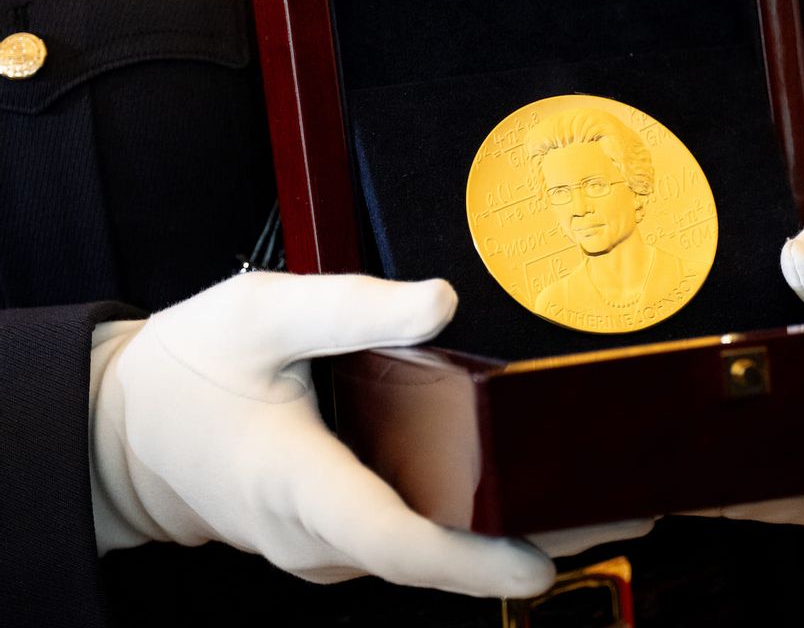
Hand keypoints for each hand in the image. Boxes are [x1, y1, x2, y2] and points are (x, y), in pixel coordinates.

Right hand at [89, 272, 553, 597]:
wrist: (124, 432)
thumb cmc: (188, 373)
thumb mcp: (260, 314)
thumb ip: (351, 307)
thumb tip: (441, 303)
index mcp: (297, 484)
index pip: (394, 540)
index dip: (471, 558)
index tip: (538, 559)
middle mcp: (316, 537)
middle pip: (433, 557)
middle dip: (527, 541)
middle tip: (621, 513)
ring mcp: (325, 549)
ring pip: (426, 554)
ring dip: (505, 534)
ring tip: (590, 500)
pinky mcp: (335, 541)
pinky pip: (409, 541)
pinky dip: (466, 526)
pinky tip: (516, 491)